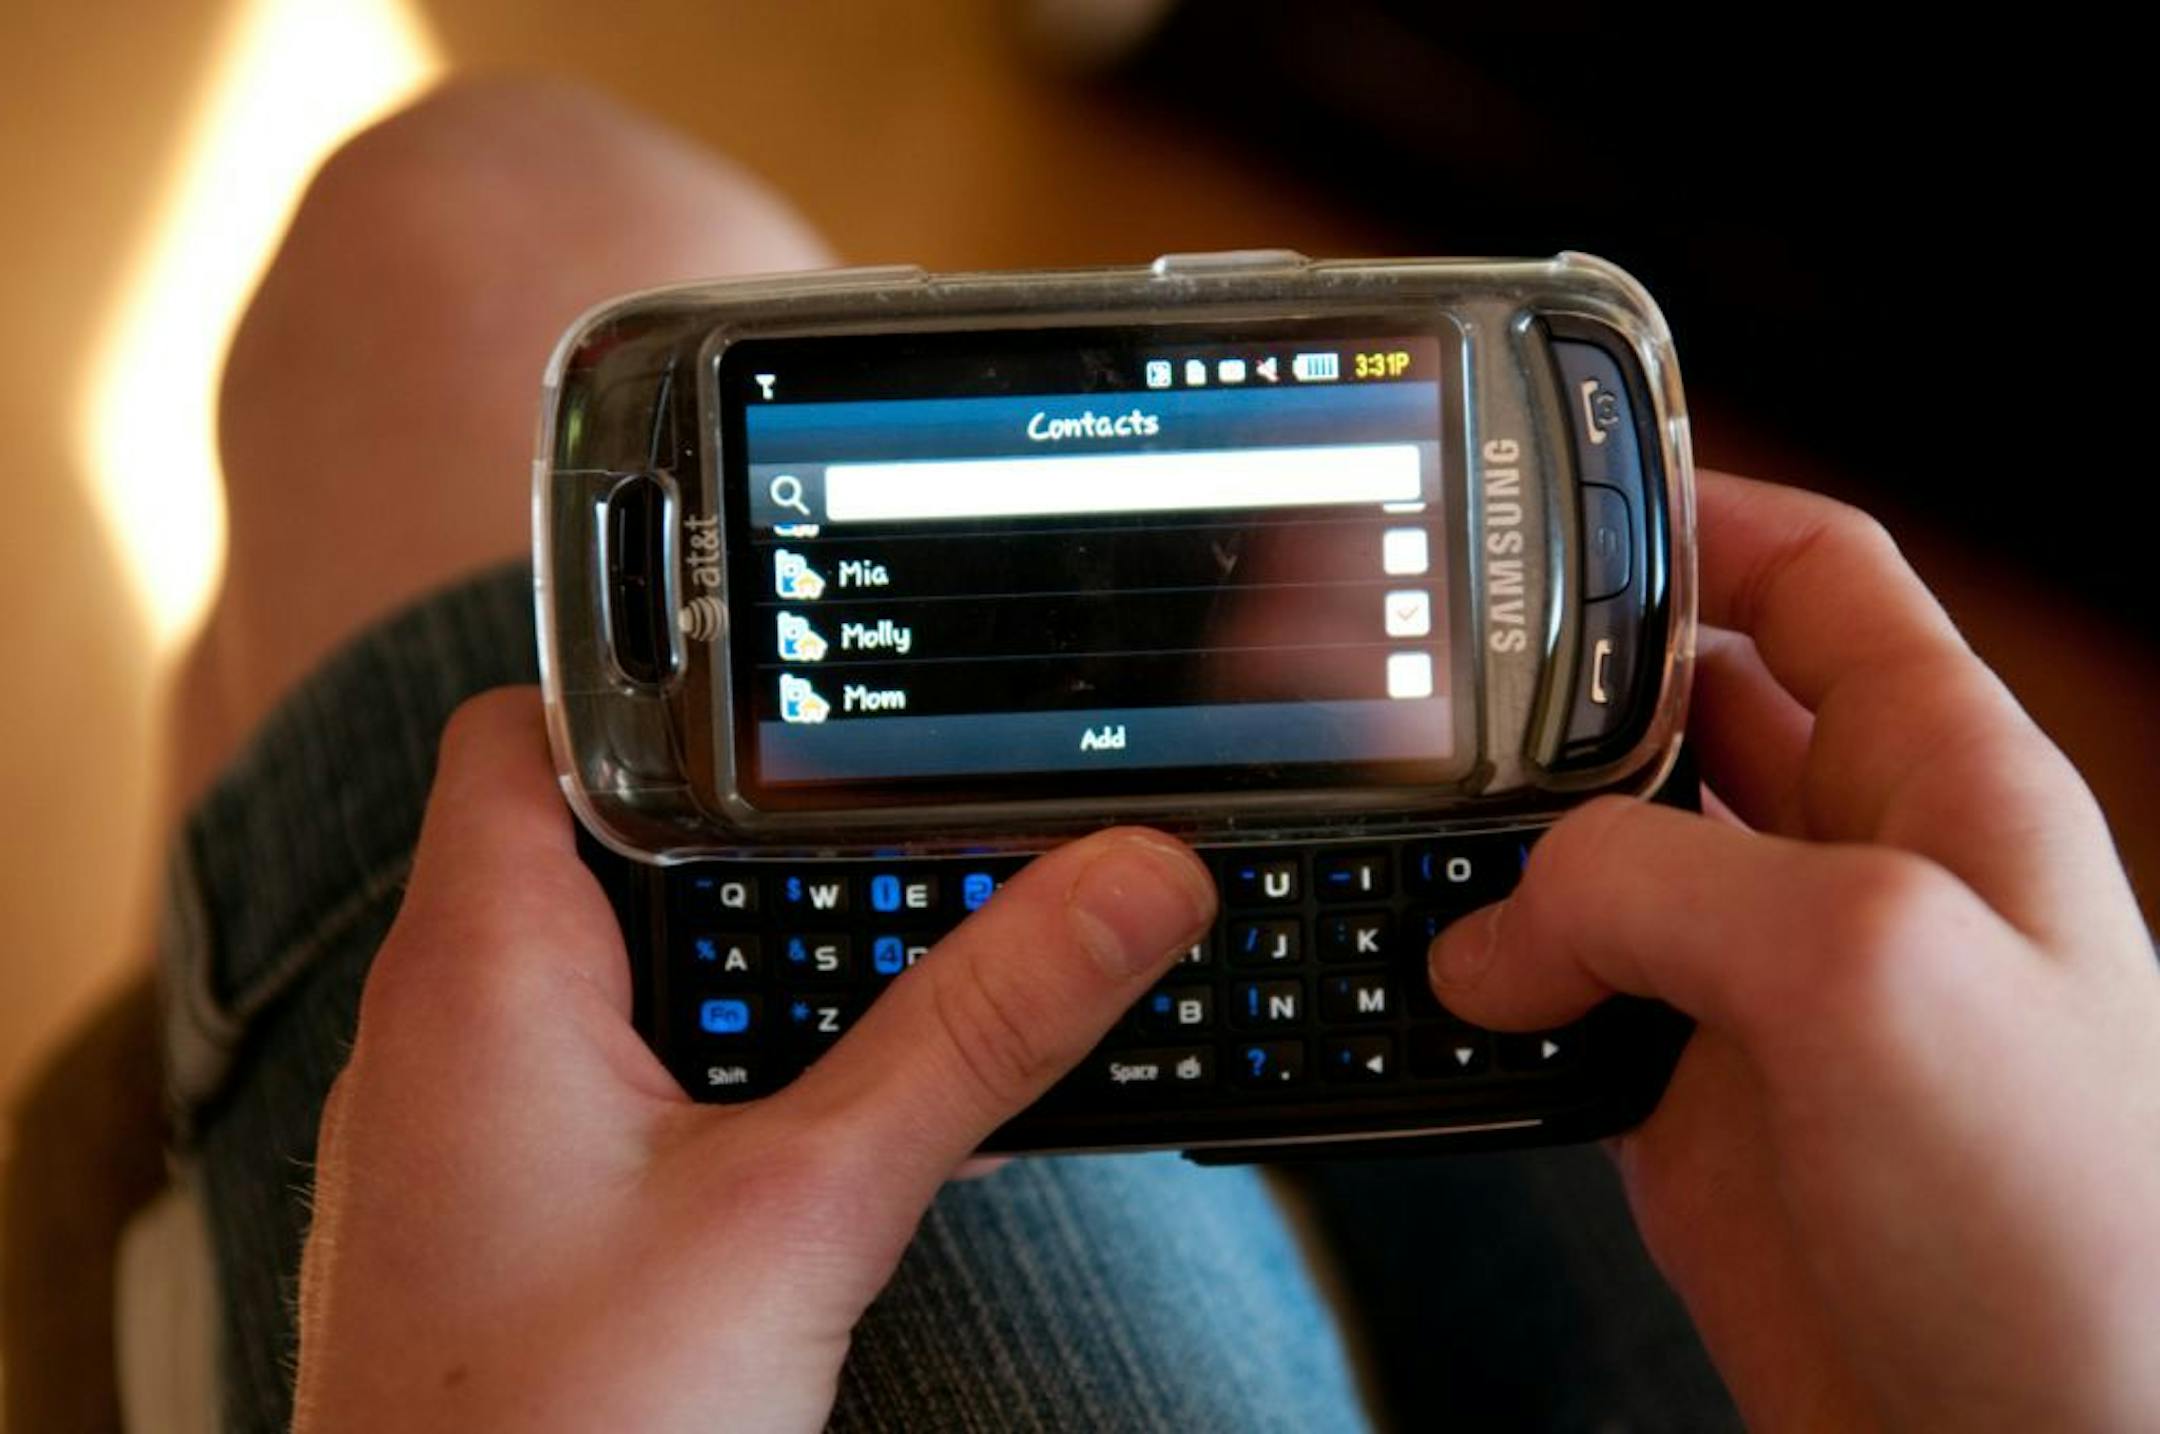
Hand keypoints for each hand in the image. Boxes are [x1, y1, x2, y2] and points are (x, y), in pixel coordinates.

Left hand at [290, 689, 1215, 1431]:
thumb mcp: (811, 1209)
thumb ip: (977, 1031)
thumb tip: (1132, 880)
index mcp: (481, 971)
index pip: (532, 725)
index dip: (661, 687)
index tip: (809, 697)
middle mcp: (452, 1029)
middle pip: (610, 839)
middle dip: (765, 847)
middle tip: (912, 845)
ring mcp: (476, 1126)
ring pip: (635, 968)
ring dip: (764, 970)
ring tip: (905, 977)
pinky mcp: (515, 1210)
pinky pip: (632, 1078)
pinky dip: (737, 1068)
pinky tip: (850, 1122)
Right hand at [1430, 471, 2159, 1429]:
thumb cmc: (2072, 1233)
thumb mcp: (1866, 972)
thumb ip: (1656, 890)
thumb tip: (1492, 928)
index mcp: (1945, 782)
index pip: (1820, 581)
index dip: (1696, 517)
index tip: (1557, 500)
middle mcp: (1853, 871)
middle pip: (1678, 714)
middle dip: (1559, 696)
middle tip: (1431, 695)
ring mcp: (1769, 994)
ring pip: (1601, 869)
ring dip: (1502, 860)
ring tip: (1405, 847)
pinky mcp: (1698, 1111)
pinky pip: (1563, 1009)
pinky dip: (1487, 998)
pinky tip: (1436, 999)